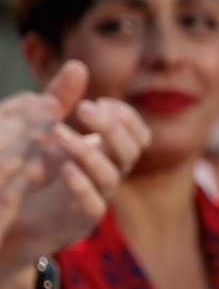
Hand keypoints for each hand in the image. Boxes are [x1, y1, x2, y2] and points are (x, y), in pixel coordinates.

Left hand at [0, 63, 149, 288]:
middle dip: (111, 128)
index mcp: (105, 153)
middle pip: (130, 151)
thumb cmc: (32, 172)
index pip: (137, 134)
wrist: (12, 221)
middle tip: (85, 110)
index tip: (99, 102)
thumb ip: (62, 100)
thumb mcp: (45, 130)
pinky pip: (93, 206)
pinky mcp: (79, 222)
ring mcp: (96, 198)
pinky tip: (64, 168)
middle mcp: (107, 175)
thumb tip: (78, 65)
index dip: (125, 117)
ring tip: (59, 135)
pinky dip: (82, 186)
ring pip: (111, 176)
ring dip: (89, 152)